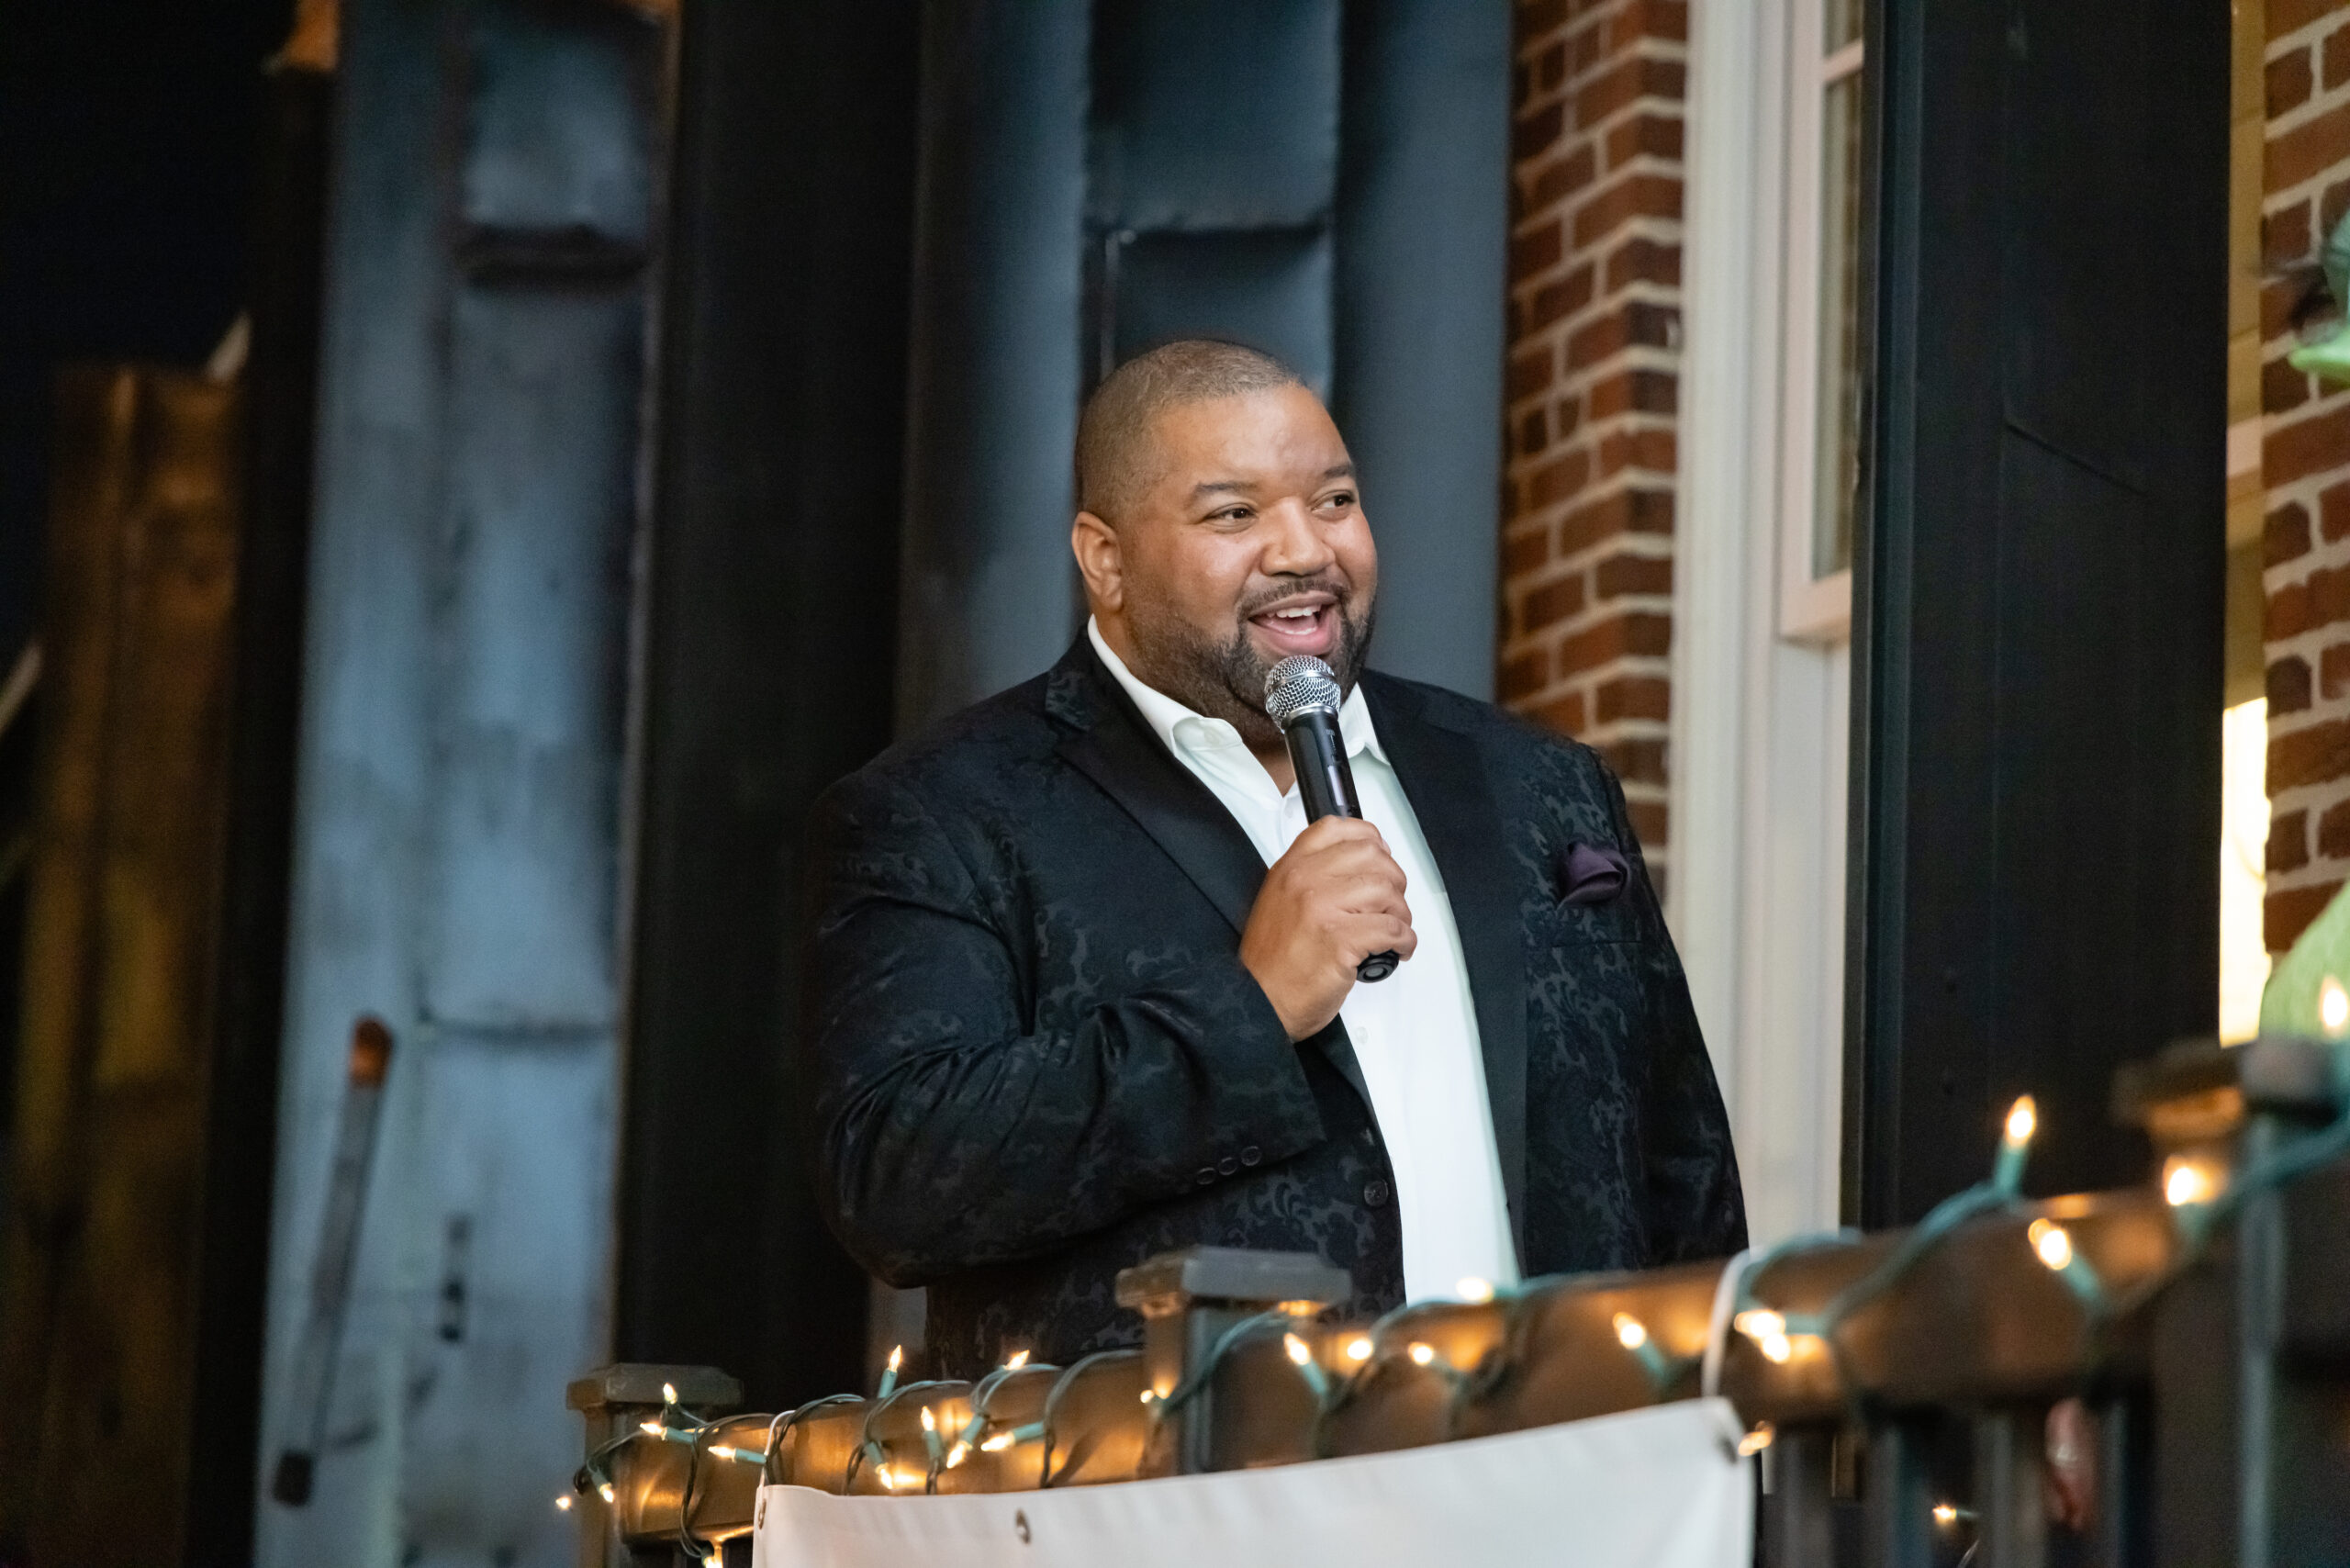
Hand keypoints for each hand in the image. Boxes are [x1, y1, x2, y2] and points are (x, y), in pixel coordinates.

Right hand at [1239, 817, 1416, 1040]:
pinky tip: (1398, 949)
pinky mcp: (1340, 940)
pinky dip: (1405, 940)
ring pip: (1386, 891)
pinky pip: (1392, 929)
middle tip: (1391, 904)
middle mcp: (1305, 880)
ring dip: (1401, 913)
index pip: (1338, 828)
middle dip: (1393, 881)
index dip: (1370, 840)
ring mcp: (1322, 908)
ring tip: (1394, 930)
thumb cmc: (1272, 962)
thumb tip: (1358, 870)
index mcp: (1291, 867)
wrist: (1259, 1002)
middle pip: (1371, 856)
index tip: (1381, 858)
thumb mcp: (1280, 901)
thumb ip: (1311, 879)